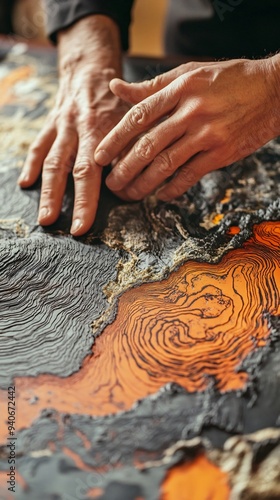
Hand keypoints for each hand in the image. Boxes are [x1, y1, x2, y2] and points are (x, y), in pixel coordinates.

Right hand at [18, 16, 126, 235]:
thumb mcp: (131, 118)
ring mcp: (61, 127)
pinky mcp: (50, 124)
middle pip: (65, 169)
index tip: (83, 226)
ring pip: (49, 161)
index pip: (89, 171)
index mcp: (99, 130)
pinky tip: (26, 183)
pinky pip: (38, 145)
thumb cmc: (118, 99)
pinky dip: (31, 164)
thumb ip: (130, 148)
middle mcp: (76, 130)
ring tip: (43, 216)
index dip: (85, 200)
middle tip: (54, 226)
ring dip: (45, 190)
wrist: (92, 68)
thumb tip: (133, 182)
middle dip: (59, 200)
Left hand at [94, 57, 279, 201]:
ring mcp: (207, 134)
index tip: (99, 157)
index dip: (115, 139)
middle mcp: (191, 111)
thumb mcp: (190, 73)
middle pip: (148, 145)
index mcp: (180, 88)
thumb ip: (151, 86)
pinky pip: (190, 175)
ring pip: (166, 164)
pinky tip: (161, 196)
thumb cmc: (229, 80)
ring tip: (129, 194)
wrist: (272, 91)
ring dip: (143, 184)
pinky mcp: (221, 153)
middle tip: (111, 184)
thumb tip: (117, 88)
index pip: (138, 116)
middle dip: (124, 169)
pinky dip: (173, 189)